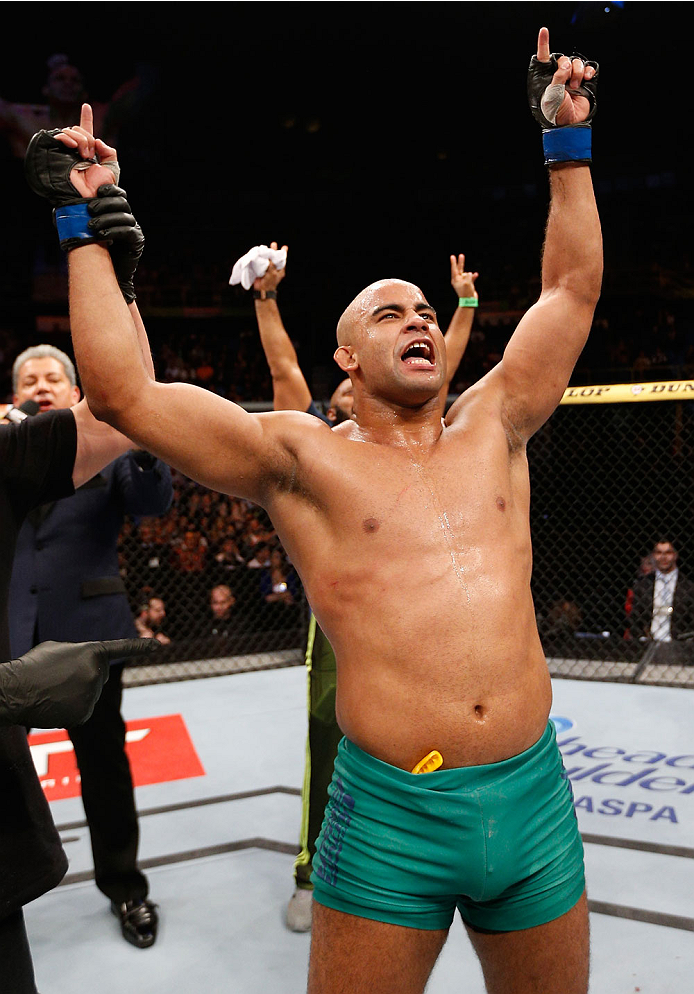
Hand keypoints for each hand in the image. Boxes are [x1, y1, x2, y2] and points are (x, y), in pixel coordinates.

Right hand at [0, 638, 158, 727]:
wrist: (14, 691)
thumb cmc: (31, 666)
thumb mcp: (57, 649)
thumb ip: (79, 654)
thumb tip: (85, 663)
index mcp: (92, 652)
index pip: (121, 648)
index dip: (140, 646)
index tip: (159, 645)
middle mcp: (98, 674)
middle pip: (99, 677)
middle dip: (85, 678)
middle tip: (59, 678)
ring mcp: (92, 696)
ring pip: (90, 696)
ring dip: (75, 695)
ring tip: (52, 691)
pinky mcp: (85, 714)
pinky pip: (83, 712)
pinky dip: (71, 711)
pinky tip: (55, 706)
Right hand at [54, 103, 118, 197]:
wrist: (89, 197)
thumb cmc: (100, 188)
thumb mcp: (112, 169)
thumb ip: (109, 152)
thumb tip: (97, 140)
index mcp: (88, 153)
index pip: (86, 132)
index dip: (86, 118)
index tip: (86, 106)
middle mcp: (75, 151)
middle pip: (78, 129)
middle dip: (87, 138)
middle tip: (90, 155)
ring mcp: (64, 151)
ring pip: (71, 130)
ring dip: (81, 140)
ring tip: (84, 156)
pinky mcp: (54, 152)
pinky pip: (59, 135)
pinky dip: (68, 137)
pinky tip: (73, 147)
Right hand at [253, 241, 287, 291]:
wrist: (262, 290)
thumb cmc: (269, 283)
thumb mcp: (272, 273)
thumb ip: (272, 265)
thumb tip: (271, 257)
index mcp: (280, 270)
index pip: (282, 260)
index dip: (283, 253)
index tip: (285, 247)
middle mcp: (274, 268)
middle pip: (274, 258)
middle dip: (274, 251)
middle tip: (273, 243)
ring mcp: (267, 269)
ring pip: (267, 259)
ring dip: (266, 254)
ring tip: (265, 248)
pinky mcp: (261, 270)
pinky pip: (261, 262)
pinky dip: (260, 258)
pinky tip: (259, 253)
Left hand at [450, 254, 478, 299]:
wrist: (469, 301)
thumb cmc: (466, 293)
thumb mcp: (467, 283)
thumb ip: (468, 276)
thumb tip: (470, 273)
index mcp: (455, 280)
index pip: (454, 269)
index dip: (453, 262)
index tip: (452, 256)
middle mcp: (458, 280)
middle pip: (459, 269)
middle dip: (460, 262)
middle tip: (461, 255)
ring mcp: (463, 282)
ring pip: (467, 274)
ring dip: (470, 275)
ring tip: (471, 279)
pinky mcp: (468, 284)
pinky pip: (471, 278)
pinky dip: (473, 276)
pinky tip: (476, 274)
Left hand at [535, 27, 596, 126]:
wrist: (569, 124)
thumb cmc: (555, 111)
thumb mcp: (552, 94)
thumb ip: (558, 76)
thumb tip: (567, 65)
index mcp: (546, 78)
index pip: (544, 57)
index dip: (544, 44)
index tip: (544, 31)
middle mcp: (558, 76)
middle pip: (564, 59)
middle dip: (567, 66)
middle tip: (567, 81)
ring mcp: (571, 79)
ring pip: (577, 62)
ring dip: (578, 72)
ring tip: (575, 86)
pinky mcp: (584, 82)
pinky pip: (588, 68)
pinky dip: (589, 71)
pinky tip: (587, 78)